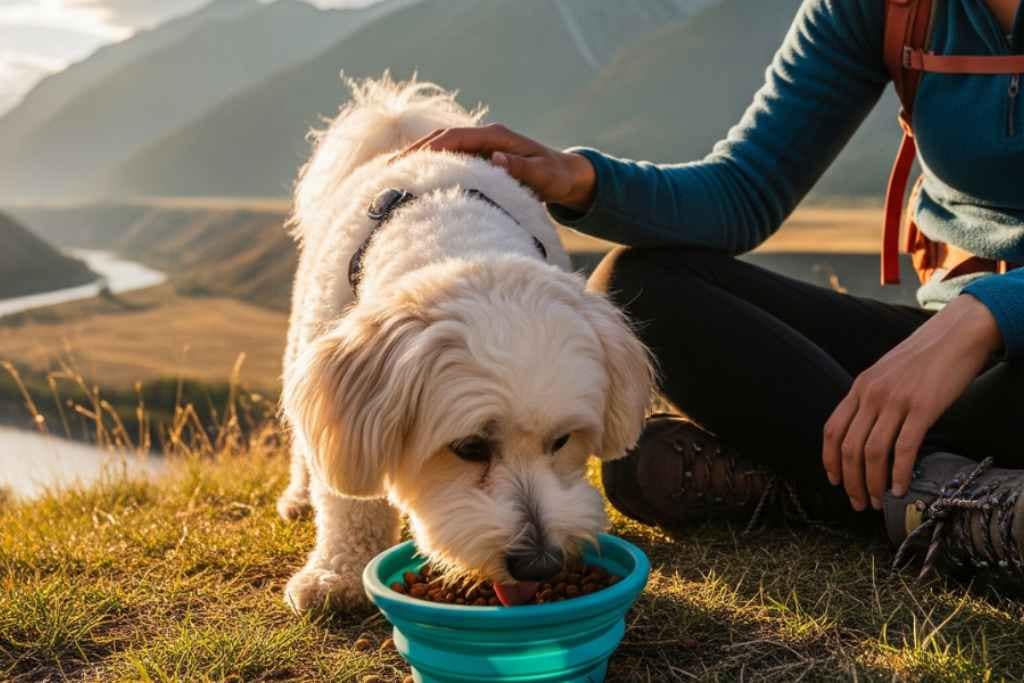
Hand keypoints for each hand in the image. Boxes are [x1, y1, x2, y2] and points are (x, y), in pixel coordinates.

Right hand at [396, 123, 595, 211]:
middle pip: (440, 140)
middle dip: (413, 153)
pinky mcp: (481, 159)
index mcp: (496, 136)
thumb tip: (496, 159)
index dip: (427, 149)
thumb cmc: (557, 177)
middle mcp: (486, 138)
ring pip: (442, 149)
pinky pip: (451, 160)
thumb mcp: (544, 175)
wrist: (568, 175)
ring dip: (418, 160)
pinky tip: (416, 182)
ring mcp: (482, 147)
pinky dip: (431, 167)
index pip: (453, 138)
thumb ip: (521, 168)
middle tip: (387, 171)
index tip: (404, 162)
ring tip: (392, 176)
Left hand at [822, 295, 1001, 510]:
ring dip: (872, 483)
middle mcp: (872, 394)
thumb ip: (872, 398)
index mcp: (860, 387)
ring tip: (877, 501)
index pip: (832, 430)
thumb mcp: (886, 374)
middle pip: (849, 448)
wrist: (957, 335)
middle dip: (851, 481)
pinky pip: (904, 448)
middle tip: (858, 502)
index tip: (835, 481)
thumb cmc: (923, 358)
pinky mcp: (922, 408)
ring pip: (873, 452)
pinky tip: (900, 489)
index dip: (830, 460)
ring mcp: (896, 401)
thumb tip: (865, 432)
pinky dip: (899, 474)